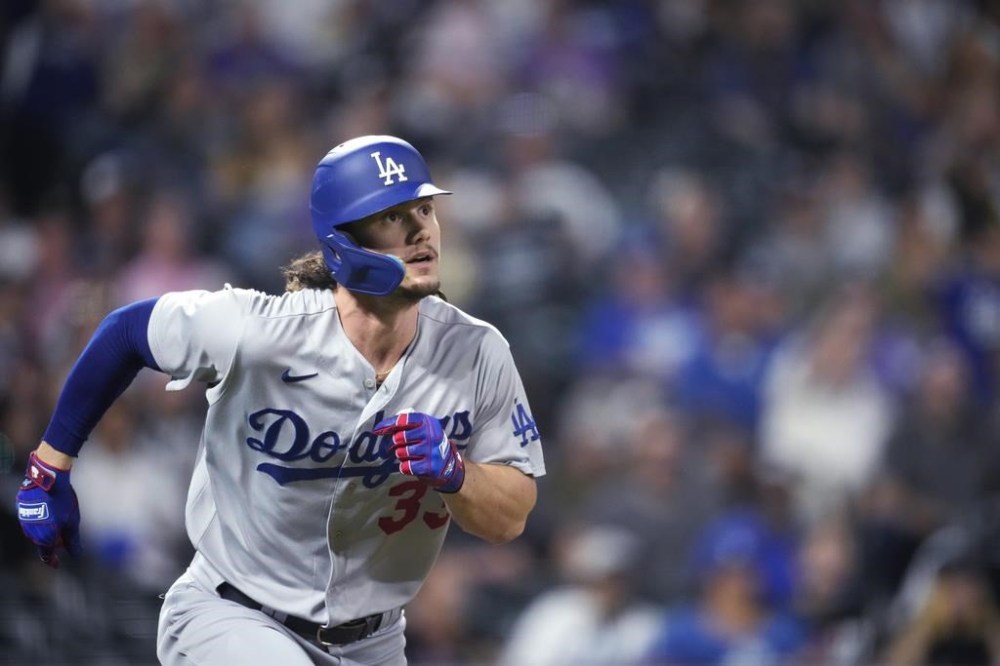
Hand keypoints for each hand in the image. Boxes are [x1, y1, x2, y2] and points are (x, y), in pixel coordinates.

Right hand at [15, 451, 81, 567]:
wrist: (47, 480)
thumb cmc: (62, 502)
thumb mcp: (72, 523)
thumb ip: (73, 541)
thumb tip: (76, 555)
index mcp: (43, 538)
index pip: (46, 555)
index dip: (52, 561)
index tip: (57, 565)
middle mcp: (31, 532)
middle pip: (42, 542)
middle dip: (53, 542)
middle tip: (64, 539)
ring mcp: (25, 519)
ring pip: (37, 530)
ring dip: (47, 530)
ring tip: (59, 523)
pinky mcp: (22, 507)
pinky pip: (33, 518)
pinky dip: (42, 519)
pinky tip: (50, 510)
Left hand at [374, 411, 464, 492]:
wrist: (447, 463)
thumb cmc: (427, 443)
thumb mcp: (422, 428)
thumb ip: (404, 426)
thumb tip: (379, 429)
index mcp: (427, 422)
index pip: (403, 420)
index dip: (388, 424)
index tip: (377, 430)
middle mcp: (431, 435)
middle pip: (399, 438)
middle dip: (395, 443)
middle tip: (399, 446)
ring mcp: (431, 451)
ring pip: (401, 453)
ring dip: (401, 455)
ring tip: (409, 455)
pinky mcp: (430, 467)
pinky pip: (406, 467)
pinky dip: (405, 467)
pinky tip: (412, 464)